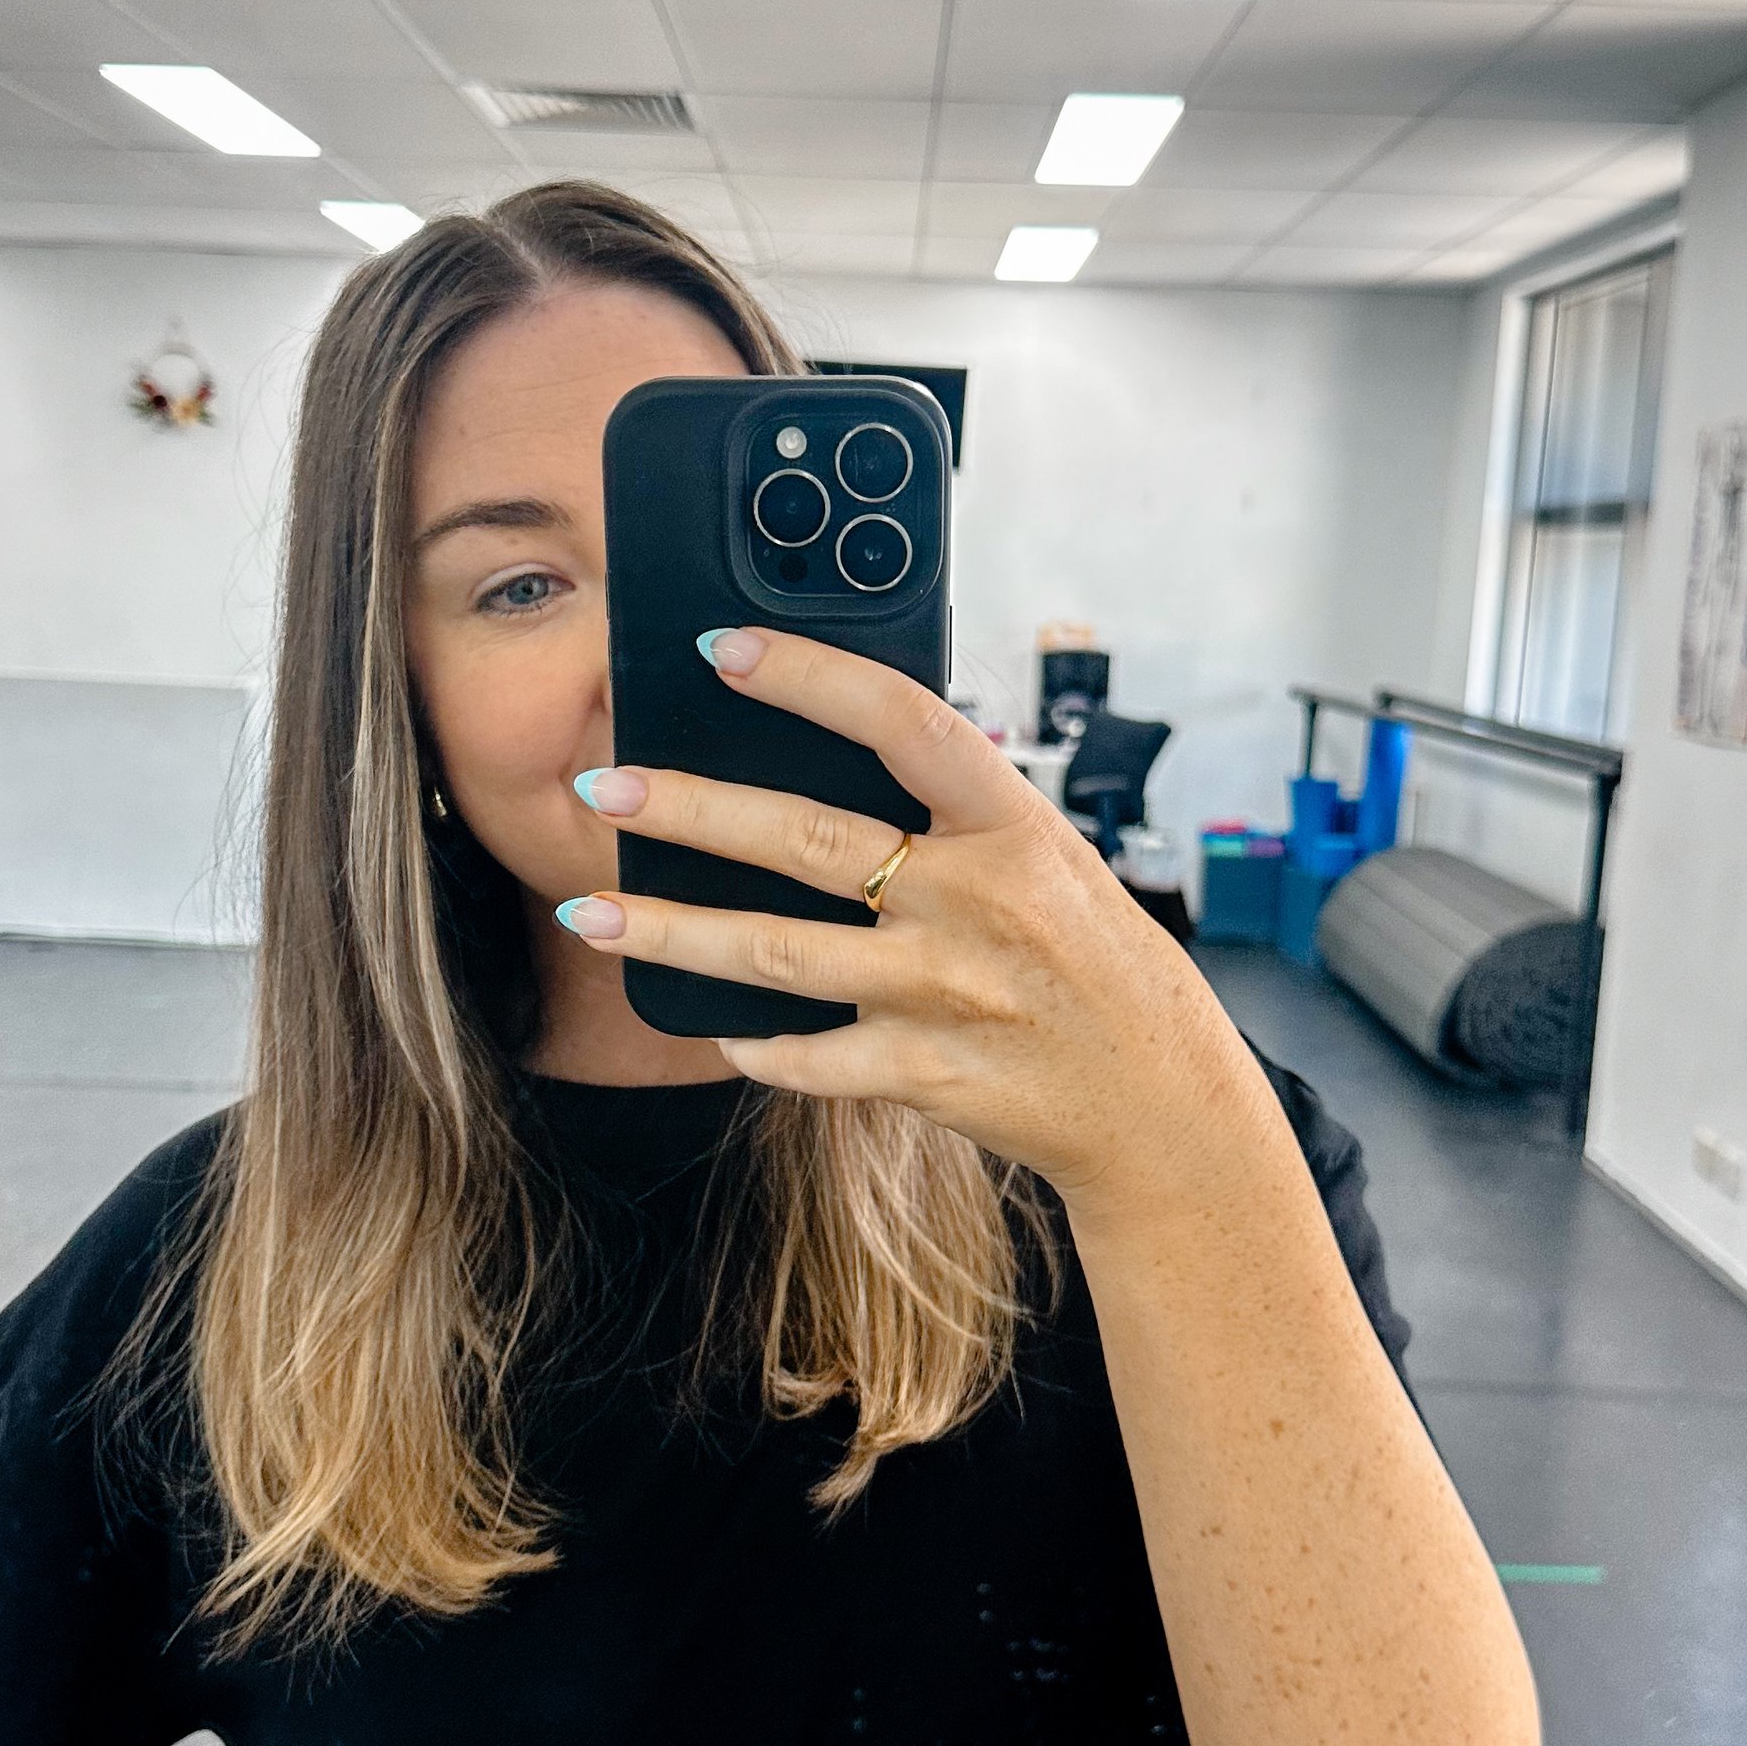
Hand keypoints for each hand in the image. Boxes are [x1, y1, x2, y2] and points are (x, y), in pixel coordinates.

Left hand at [559, 625, 1259, 1207]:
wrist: (1159, 1098)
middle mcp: (977, 900)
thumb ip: (952, 813)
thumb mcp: (1047, 858)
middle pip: (805, 838)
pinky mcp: (927, 1074)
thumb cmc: (1091, 960)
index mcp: (1013, 824)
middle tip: (601, 789)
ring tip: (587, 916)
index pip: (901, 721)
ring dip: (670, 933)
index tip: (718, 647)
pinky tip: (705, 1029)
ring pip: (777, 953)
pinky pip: (811, 1057)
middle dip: (688, 809)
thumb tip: (832, 753)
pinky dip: (752, 1045)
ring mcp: (947, 991)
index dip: (807, 675)